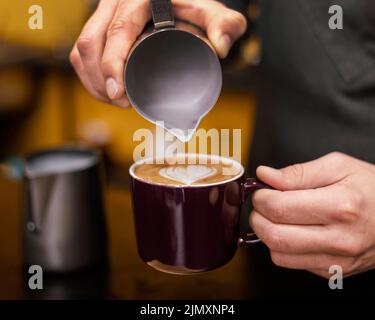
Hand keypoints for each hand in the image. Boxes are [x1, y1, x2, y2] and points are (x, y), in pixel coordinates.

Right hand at [69, 0, 246, 107]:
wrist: (181, 2)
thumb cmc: (195, 8)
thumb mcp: (213, 14)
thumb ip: (225, 26)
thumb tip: (220, 47)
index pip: (118, 31)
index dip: (112, 66)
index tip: (119, 94)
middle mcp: (117, 1)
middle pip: (91, 42)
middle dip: (100, 80)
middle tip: (121, 103)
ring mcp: (105, 12)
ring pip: (82, 47)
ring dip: (92, 79)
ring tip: (115, 100)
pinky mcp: (100, 24)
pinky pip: (81, 49)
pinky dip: (87, 73)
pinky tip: (102, 89)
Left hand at [250, 152, 374, 277]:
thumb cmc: (371, 188)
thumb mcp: (338, 166)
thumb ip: (298, 172)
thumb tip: (265, 175)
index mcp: (340, 206)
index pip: (279, 208)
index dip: (261, 198)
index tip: (262, 190)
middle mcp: (339, 238)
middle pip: (274, 236)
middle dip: (257, 217)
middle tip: (263, 204)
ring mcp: (337, 259)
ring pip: (278, 254)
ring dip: (266, 234)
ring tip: (276, 217)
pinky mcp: (333, 271)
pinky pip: (291, 263)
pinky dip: (282, 247)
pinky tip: (293, 231)